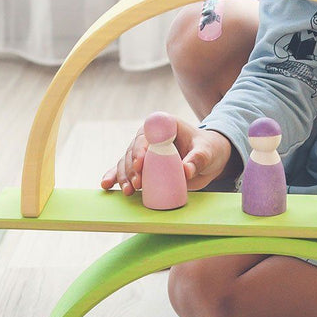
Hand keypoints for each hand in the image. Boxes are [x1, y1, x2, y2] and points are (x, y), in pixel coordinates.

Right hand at [100, 120, 233, 194]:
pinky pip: (126, 170)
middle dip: (131, 167)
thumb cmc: (209, 150)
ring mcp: (145, 151)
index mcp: (164, 126)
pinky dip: (116, 178)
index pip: (147, 134)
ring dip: (124, 176)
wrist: (209, 160)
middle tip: (136, 184)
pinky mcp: (143, 166)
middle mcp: (150, 137)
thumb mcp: (208, 153)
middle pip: (133, 149)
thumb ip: (198, 160)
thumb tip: (186, 171)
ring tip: (128, 191)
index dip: (141, 148)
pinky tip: (107, 186)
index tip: (140, 163)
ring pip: (126, 161)